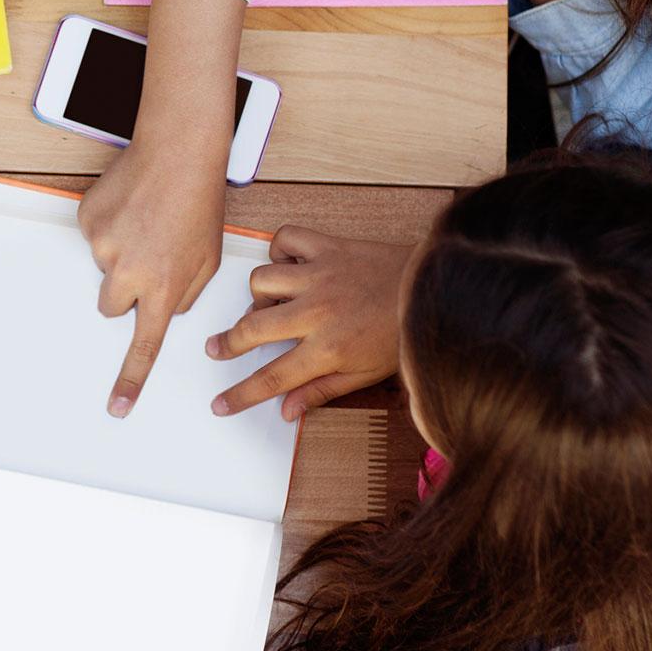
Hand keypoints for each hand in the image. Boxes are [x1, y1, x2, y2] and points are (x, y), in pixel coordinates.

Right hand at [78, 138, 224, 417]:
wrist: (178, 152)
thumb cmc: (199, 201)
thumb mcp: (208, 258)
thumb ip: (186, 293)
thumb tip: (165, 306)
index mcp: (164, 287)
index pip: (144, 345)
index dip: (130, 379)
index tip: (118, 406)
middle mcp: (128, 272)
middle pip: (112, 305)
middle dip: (126, 289)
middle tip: (150, 255)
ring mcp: (102, 246)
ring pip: (104, 267)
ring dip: (122, 251)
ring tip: (146, 220)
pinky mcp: (86, 221)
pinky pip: (93, 236)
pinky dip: (110, 225)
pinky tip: (132, 206)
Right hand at [208, 227, 416, 419]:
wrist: (434, 291)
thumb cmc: (403, 334)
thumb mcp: (365, 375)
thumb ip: (320, 392)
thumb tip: (287, 411)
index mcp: (327, 349)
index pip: (272, 378)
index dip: (240, 394)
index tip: (220, 403)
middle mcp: (317, 311)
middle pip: (252, 329)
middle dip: (227, 343)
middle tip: (217, 348)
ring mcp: (319, 275)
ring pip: (261, 281)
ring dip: (258, 296)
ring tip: (267, 306)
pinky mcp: (327, 248)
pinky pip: (285, 239)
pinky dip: (279, 249)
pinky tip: (287, 264)